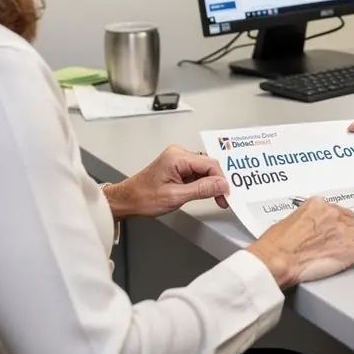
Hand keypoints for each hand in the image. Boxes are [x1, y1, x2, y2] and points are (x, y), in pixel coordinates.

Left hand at [103, 146, 228, 218]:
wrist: (127, 200)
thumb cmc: (144, 197)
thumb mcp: (176, 196)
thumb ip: (201, 189)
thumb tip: (221, 185)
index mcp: (177, 157)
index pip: (210, 164)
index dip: (221, 180)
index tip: (226, 194)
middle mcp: (178, 154)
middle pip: (208, 165)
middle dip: (217, 183)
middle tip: (223, 199)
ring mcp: (177, 159)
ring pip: (203, 169)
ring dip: (210, 184)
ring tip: (215, 198)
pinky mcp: (177, 166)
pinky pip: (196, 172)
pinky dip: (202, 184)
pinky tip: (203, 193)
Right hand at [246, 197, 353, 288]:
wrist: (276, 260)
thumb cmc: (275, 245)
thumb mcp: (290, 220)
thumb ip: (307, 219)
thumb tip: (313, 228)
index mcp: (318, 204)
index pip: (339, 211)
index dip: (341, 224)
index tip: (340, 231)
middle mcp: (332, 214)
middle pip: (353, 221)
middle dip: (351, 232)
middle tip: (346, 243)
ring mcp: (342, 231)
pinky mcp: (348, 250)